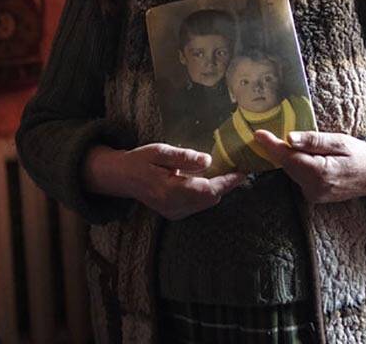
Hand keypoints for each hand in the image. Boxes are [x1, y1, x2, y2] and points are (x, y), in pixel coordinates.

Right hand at [83, 143, 245, 219]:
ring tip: (228, 172)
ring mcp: (174, 212)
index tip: (243, 171)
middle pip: (211, 199)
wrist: (122, 177)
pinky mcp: (175, 213)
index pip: (208, 190)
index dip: (228, 182)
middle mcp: (174, 206)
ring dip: (218, 189)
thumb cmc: (140, 160)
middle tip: (239, 168)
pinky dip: (207, 193)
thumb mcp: (159, 152)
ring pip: (206, 203)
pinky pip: (198, 205)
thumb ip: (183, 157)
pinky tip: (209, 179)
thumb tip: (208, 160)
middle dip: (226, 185)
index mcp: (170, 190)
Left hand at [253, 129, 365, 203]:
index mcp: (322, 173)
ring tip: (287, 141)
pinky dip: (296, 165)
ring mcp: (314, 195)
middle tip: (266, 132)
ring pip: (292, 171)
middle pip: (288, 165)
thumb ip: (315, 141)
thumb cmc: (361, 155)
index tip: (257, 133)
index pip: (289, 158)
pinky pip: (298, 176)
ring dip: (288, 156)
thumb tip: (290, 138)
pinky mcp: (313, 196)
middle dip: (277, 149)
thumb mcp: (341, 141)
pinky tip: (301, 155)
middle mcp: (315, 188)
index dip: (272, 145)